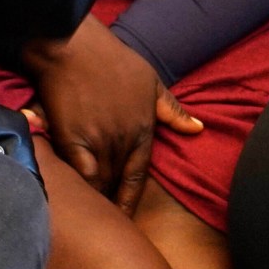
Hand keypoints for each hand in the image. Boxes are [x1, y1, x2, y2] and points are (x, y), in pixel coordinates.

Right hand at [21, 15, 202, 210]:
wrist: (73, 45)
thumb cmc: (113, 60)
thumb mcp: (152, 82)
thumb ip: (172, 111)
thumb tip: (198, 129)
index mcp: (143, 130)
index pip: (138, 176)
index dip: (130, 200)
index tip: (125, 218)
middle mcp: (122, 140)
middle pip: (115, 183)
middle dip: (108, 202)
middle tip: (102, 223)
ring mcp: (97, 140)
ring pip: (97, 182)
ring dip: (92, 198)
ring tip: (84, 218)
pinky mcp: (70, 138)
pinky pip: (76, 173)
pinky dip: (75, 187)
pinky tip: (70, 200)